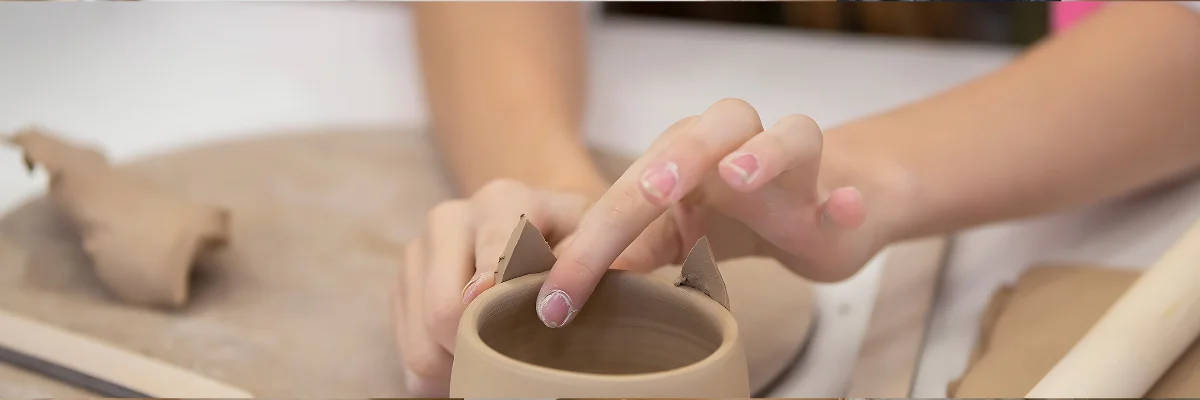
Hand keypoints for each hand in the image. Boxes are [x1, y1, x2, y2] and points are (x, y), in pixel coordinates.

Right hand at [391, 179, 592, 394]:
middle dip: (479, 346)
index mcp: (502, 201)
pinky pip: (407, 349)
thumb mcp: (600, 238)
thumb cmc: (579, 239)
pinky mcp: (403, 283)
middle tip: (517, 359)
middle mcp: (450, 218)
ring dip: (456, 362)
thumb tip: (565, 302)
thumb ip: (589, 260)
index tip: (513, 332)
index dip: (499, 305)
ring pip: (420, 338)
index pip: (492, 262)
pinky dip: (439, 368)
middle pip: (443, 308)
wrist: (547, 225)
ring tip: (497, 359)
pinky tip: (472, 357)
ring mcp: (419, 250)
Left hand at [534, 98, 890, 327]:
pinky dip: (845, 200)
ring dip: (763, 152)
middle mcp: (736, 145)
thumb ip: (629, 248)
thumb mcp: (673, 232)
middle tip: (650, 191)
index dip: (592, 244)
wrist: (820, 210)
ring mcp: (794, 169)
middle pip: (704, 134)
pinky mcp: (839, 197)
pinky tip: (842, 208)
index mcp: (682, 153)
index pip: (630, 190)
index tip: (560, 298)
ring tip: (741, 176)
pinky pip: (847, 192)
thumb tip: (568, 281)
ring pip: (789, 135)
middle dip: (675, 158)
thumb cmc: (736, 213)